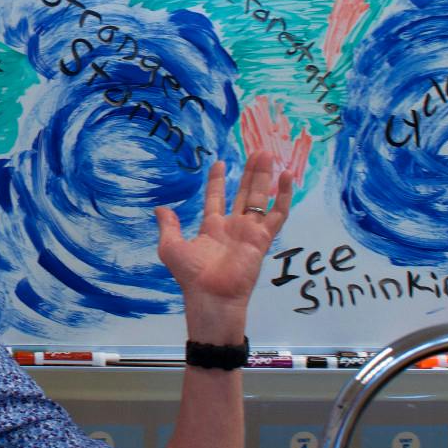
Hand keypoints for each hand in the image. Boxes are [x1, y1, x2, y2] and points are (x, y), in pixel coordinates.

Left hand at [155, 98, 305, 339]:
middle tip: (257, 151)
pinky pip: (277, 215)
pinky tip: (287, 178)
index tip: (220, 163)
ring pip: (260, 198)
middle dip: (250, 173)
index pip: (216, 198)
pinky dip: (284, 196)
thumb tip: (159, 208)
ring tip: (268, 155)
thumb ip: (168, 226)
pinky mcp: (263, 238)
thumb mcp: (171, 247)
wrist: (211, 296)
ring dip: (264, 177)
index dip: (218, 181)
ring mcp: (249, 231)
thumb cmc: (191, 276)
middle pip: (243, 193)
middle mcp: (233, 227)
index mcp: (212, 227)